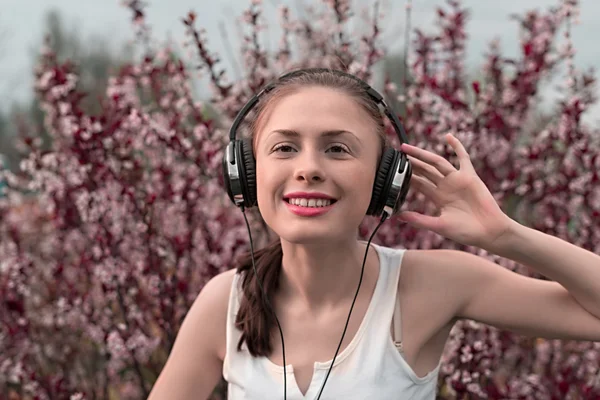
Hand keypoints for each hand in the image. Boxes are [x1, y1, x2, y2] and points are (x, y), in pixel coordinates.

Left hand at [398, 133, 512, 249]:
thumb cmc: (465, 232)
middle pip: (425, 170)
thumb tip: (398, 216)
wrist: (489, 232)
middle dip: (412, 162)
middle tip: (397, 153)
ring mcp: (457, 180)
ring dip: (423, 154)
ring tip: (408, 147)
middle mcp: (445, 186)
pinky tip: (448, 136)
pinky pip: (463, 158)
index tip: (393, 170)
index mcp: (437, 197)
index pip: (418, 183)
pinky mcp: (470, 176)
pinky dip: (457, 147)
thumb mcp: (439, 226)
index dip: (407, 176)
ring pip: (437, 163)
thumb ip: (419, 220)